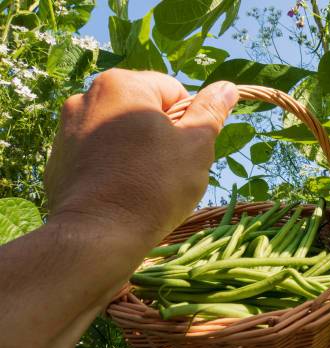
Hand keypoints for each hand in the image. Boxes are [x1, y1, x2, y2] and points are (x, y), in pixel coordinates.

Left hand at [45, 69, 237, 247]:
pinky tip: (120, 192)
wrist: (99, 235)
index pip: (173, 91)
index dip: (188, 123)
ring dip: (136, 150)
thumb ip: (211, 111)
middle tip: (168, 170)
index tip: (185, 153)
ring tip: (144, 184)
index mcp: (122, 84)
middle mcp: (87, 96)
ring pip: (120, 132)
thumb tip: (226, 87)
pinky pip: (97, 153)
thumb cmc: (155, 186)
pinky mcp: (58, 158)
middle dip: (160, 136)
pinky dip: (112, 166)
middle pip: (143, 110)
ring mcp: (66, 128)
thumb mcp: (196, 146)